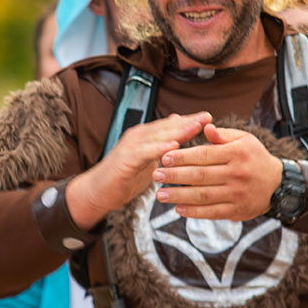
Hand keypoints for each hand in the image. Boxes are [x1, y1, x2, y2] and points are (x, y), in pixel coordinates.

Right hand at [67, 111, 210, 229]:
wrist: (98, 191)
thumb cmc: (124, 178)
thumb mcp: (147, 161)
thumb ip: (160, 149)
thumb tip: (176, 137)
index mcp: (145, 137)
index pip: (170, 125)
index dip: (189, 120)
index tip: (208, 117)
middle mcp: (138, 137)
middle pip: (167, 126)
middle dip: (188, 121)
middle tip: (207, 117)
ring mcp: (131, 146)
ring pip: (158, 136)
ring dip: (178, 131)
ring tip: (196, 127)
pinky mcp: (126, 159)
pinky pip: (145, 152)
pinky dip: (159, 148)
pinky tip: (173, 146)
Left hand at [153, 124, 283, 220]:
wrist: (278, 185)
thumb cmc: (255, 158)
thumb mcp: (245, 140)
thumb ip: (223, 135)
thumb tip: (205, 127)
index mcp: (236, 153)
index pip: (204, 155)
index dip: (182, 157)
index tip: (164, 157)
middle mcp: (237, 174)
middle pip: (200, 176)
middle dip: (175, 176)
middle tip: (156, 175)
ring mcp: (237, 194)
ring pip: (203, 195)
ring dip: (179, 196)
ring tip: (160, 194)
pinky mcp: (237, 210)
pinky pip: (212, 212)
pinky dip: (194, 212)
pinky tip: (178, 209)